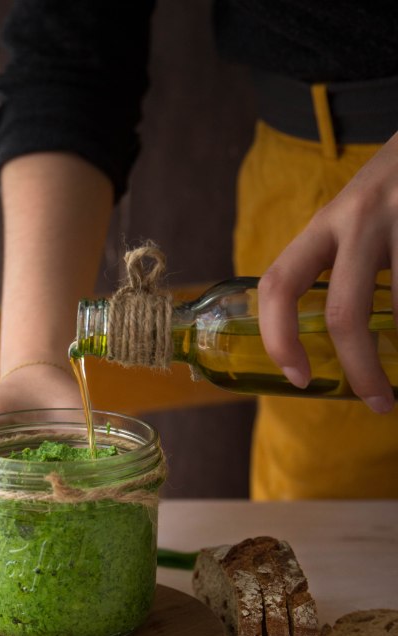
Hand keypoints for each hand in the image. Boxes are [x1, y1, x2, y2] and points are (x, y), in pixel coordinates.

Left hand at [257, 130, 397, 412]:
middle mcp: (358, 218)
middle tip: (378, 401)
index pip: (278, 285)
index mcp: (325, 223)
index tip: (298, 377)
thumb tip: (337, 342)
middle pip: (344, 314)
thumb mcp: (358, 214)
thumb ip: (339, 262)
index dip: (278, 337)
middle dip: (360, 369)